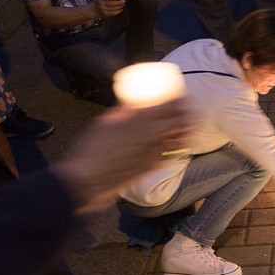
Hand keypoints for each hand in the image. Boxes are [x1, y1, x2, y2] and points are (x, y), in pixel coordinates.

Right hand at [55, 99, 193, 211]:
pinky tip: (171, 144)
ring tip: (183, 125)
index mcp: (142, 120)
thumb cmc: (91, 149)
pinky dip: (174, 147)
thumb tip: (132, 104)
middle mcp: (154, 136)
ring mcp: (155, 153)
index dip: (179, 98)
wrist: (88, 178)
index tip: (179, 95)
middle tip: (183, 109)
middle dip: (186, 113)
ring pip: (181, 139)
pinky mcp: (152, 167)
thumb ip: (124, 111)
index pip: (172, 104)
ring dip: (185, 130)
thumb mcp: (106, 121)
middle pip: (182, 121)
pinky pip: (171, 154)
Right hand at [95, 0, 126, 17]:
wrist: (91, 11)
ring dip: (120, 7)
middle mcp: (102, 4)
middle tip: (124, 1)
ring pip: (114, 8)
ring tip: (123, 5)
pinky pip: (113, 13)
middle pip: (112, 3)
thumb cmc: (98, 3)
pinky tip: (121, 9)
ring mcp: (104, 10)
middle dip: (119, 2)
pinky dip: (118, 11)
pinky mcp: (105, 15)